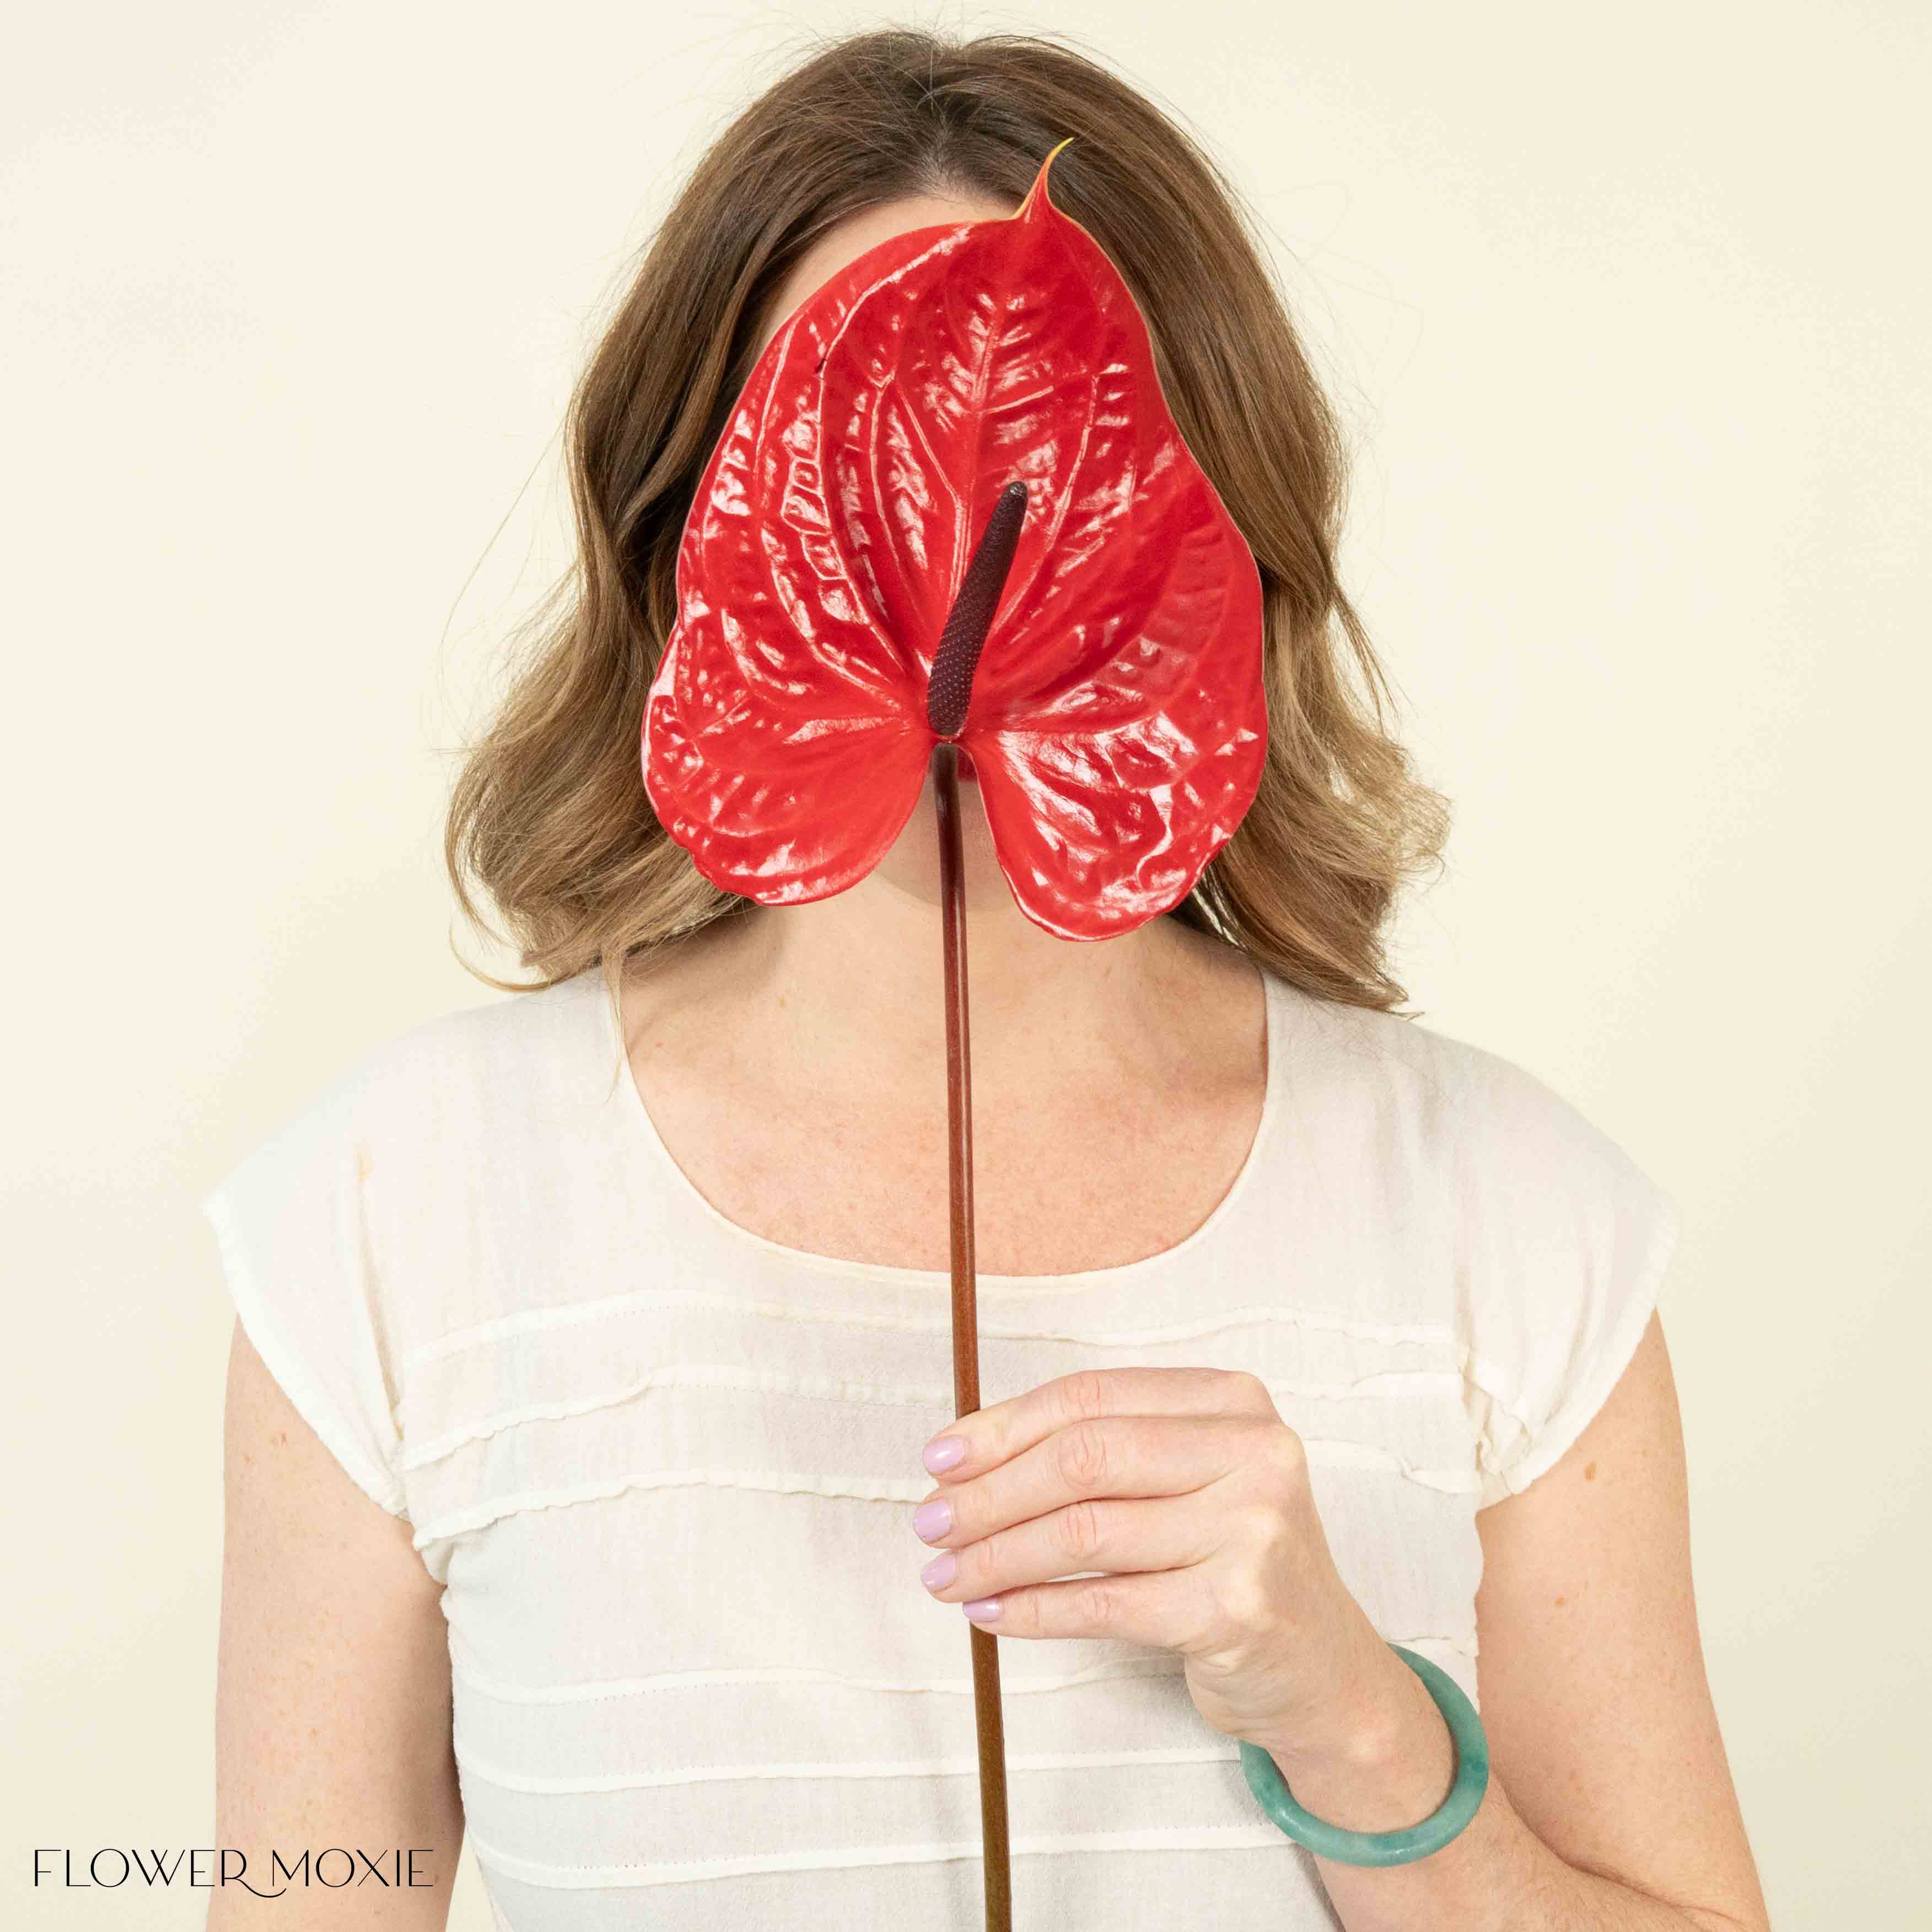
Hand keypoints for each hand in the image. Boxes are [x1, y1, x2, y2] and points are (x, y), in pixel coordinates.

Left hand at [911, 1367, 1410, 1766]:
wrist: (1321, 1666)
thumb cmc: (1232, 1560)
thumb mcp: (1187, 1481)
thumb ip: (1103, 1453)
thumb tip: (965, 1458)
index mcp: (1232, 1401)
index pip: (1091, 1397)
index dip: (1003, 1426)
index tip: (939, 1459)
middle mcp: (1252, 1453)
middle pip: (1083, 1458)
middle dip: (990, 1492)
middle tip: (931, 1523)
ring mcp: (1252, 1530)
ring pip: (1084, 1532)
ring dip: (997, 1555)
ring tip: (946, 1576)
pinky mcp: (1236, 1608)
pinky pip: (1105, 1605)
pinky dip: (1034, 1610)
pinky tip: (993, 1613)